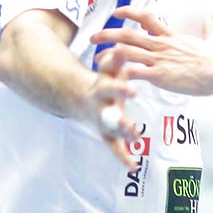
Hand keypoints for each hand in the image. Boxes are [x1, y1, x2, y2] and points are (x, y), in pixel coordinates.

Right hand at [85, 54, 140, 168]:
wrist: (78, 99)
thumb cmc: (103, 82)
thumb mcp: (108, 69)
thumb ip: (116, 59)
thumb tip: (123, 44)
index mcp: (103, 85)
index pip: (109, 77)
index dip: (115, 68)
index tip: (121, 58)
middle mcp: (101, 103)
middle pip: (109, 104)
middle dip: (119, 101)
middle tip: (131, 95)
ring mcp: (102, 119)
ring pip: (111, 126)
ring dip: (123, 130)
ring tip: (135, 135)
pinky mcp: (105, 133)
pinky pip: (113, 147)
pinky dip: (122, 157)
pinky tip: (133, 167)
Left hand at [93, 6, 212, 95]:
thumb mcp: (212, 40)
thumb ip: (210, 28)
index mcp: (170, 37)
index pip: (145, 17)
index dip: (128, 12)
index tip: (116, 12)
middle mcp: (160, 45)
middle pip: (127, 35)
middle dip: (107, 34)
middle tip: (93, 37)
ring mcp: (158, 60)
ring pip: (126, 52)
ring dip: (108, 54)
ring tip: (96, 59)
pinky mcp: (158, 75)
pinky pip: (134, 72)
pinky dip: (121, 74)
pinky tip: (112, 78)